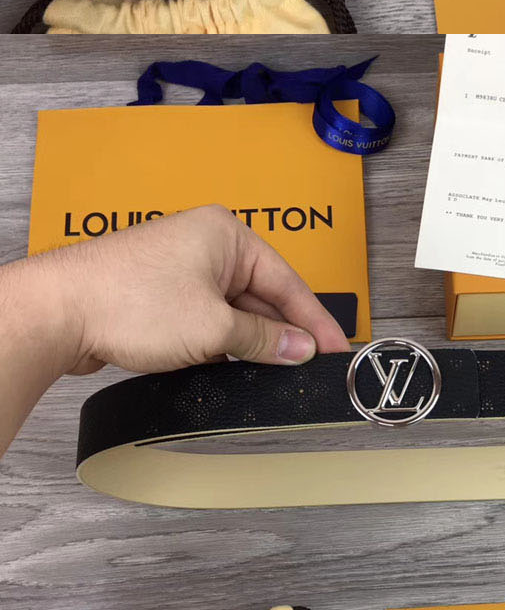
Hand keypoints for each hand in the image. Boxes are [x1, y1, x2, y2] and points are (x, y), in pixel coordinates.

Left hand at [32, 202, 349, 388]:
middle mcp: (205, 245)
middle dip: (282, 334)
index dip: (314, 320)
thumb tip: (297, 349)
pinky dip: (221, 344)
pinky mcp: (161, 296)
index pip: (287, 280)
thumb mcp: (213, 327)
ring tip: (273, 375)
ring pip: (233, 311)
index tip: (335, 349)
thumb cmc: (131, 301)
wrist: (66, 311)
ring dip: (250, 343)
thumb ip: (262, 340)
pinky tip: (231, 369)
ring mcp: (181, 270)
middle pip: (261, 295)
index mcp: (227, 234)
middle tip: (308, 370)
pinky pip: (206, 320)